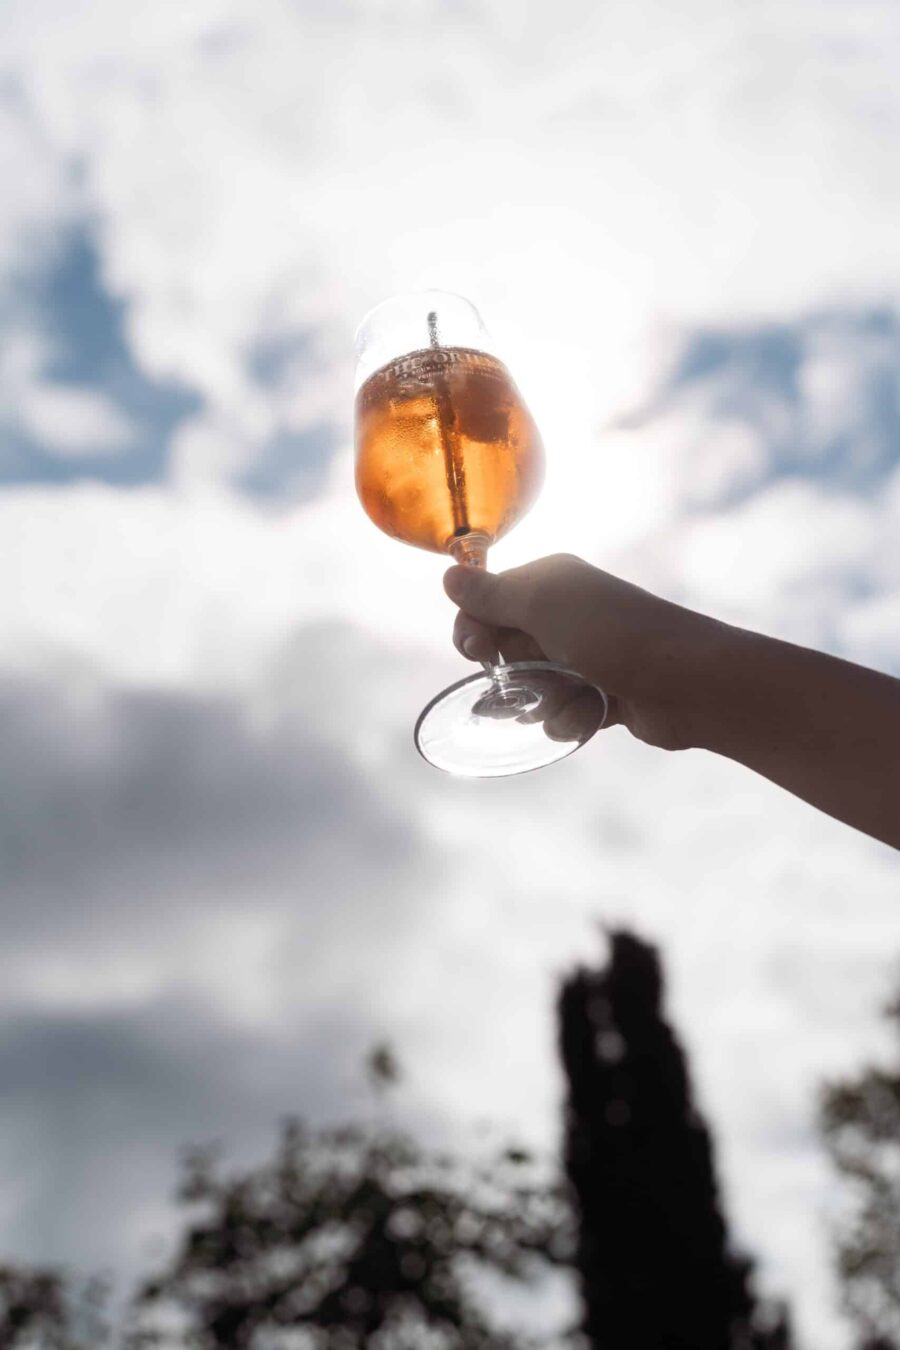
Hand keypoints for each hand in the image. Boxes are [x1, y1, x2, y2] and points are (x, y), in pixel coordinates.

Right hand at [444, 554, 721, 751]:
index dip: (473, 629)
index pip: (487, 602)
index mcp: (550, 582)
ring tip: (573, 695)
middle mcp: (566, 614)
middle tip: (528, 675)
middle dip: (511, 669)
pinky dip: (571, 717)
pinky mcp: (601, 694)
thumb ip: (490, 595)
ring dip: (544, 699)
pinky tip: (594, 713)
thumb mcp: (541, 605)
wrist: (687, 683)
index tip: (474, 651)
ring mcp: (584, 655)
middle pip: (505, 648)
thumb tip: (448, 575)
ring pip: (532, 686)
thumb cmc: (612, 634)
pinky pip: (561, 711)